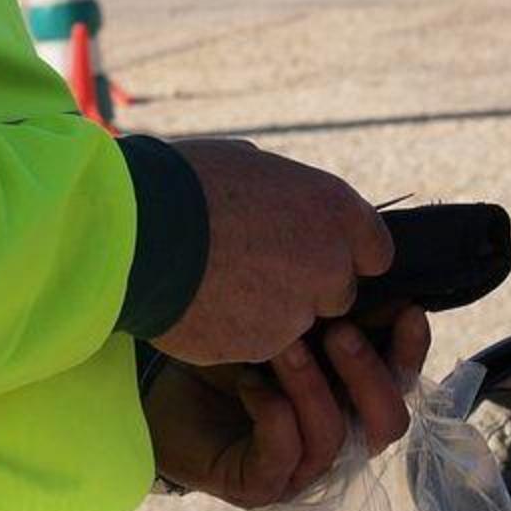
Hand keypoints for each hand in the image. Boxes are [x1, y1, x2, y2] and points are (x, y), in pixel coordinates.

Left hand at [144, 307, 430, 508]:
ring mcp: (299, 470)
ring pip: (333, 439)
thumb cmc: (225, 351)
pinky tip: (250, 383)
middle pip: (387, 425)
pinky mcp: (258, 486)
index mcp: (352, 399)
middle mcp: (336, 439)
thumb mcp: (284, 322)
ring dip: (313, 387)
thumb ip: (331, 309)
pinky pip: (283, 456)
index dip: (412, 352)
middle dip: (370, 375)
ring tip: (283, 346)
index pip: (401, 384)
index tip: (406, 310)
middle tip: (338, 330)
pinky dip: (274, 415)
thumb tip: (372, 270)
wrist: (158, 386)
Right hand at [154, 138, 394, 365]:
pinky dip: (236, 332)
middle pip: (337, 293)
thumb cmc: (183, 183)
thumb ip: (283, 194)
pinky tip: (202, 306)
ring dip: (266, 312)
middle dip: (305, 288)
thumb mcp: (247, 164)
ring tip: (216, 285)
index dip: (343, 253)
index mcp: (333, 208)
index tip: (313, 252)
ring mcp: (299, 310)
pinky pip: (258, 343)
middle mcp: (329, 263)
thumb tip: (279, 199)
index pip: (374, 249)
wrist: (136, 233)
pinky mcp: (264, 345)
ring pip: (295, 323)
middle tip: (253, 270)